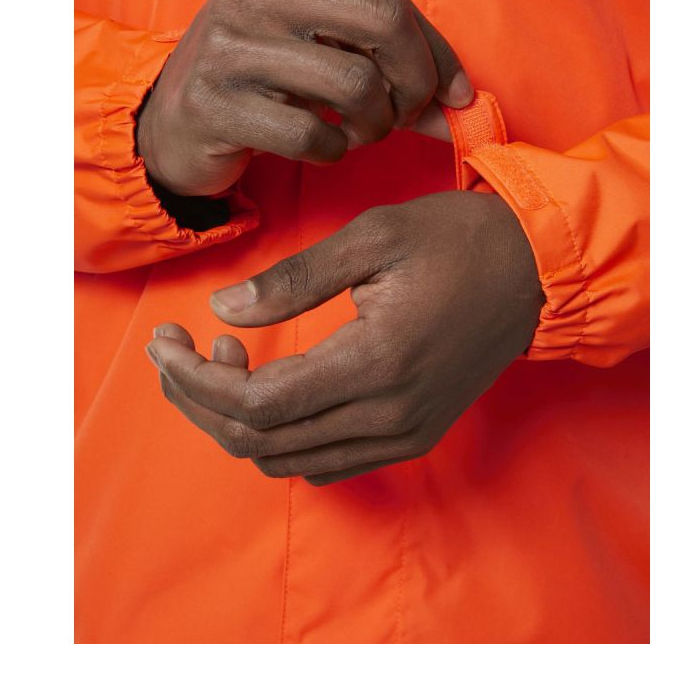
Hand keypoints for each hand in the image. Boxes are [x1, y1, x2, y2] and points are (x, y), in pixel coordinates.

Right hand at [136, 0, 470, 197]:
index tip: (453, 94)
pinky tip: (320, 147)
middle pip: (381, 22)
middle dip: (414, 83)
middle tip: (407, 116)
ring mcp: (225, 46)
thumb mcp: (318, 51)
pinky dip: (333, 151)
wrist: (171, 127)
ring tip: (360, 134)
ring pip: (354, 83)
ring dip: (375, 125)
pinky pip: (313, 135)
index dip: (434, 52)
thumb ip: (389, 62)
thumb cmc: (262, 83)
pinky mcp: (213, 104)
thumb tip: (465, 102)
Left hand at [145, 192, 544, 483]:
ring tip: (222, 358)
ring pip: (288, 460)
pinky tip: (269, 387)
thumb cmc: (457, 240)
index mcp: (376, 362)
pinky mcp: (413, 436)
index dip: (195, 381)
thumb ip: (295, 278)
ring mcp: (404, 433)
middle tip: (175, 350)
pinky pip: (325, 463)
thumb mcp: (373, 236)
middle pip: (261, 442)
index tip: (163, 341)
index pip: (258, 404)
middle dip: (199, 400)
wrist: (536, 271)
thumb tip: (224, 308)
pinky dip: (279, 438)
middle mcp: (389, 414)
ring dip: (236, 421)